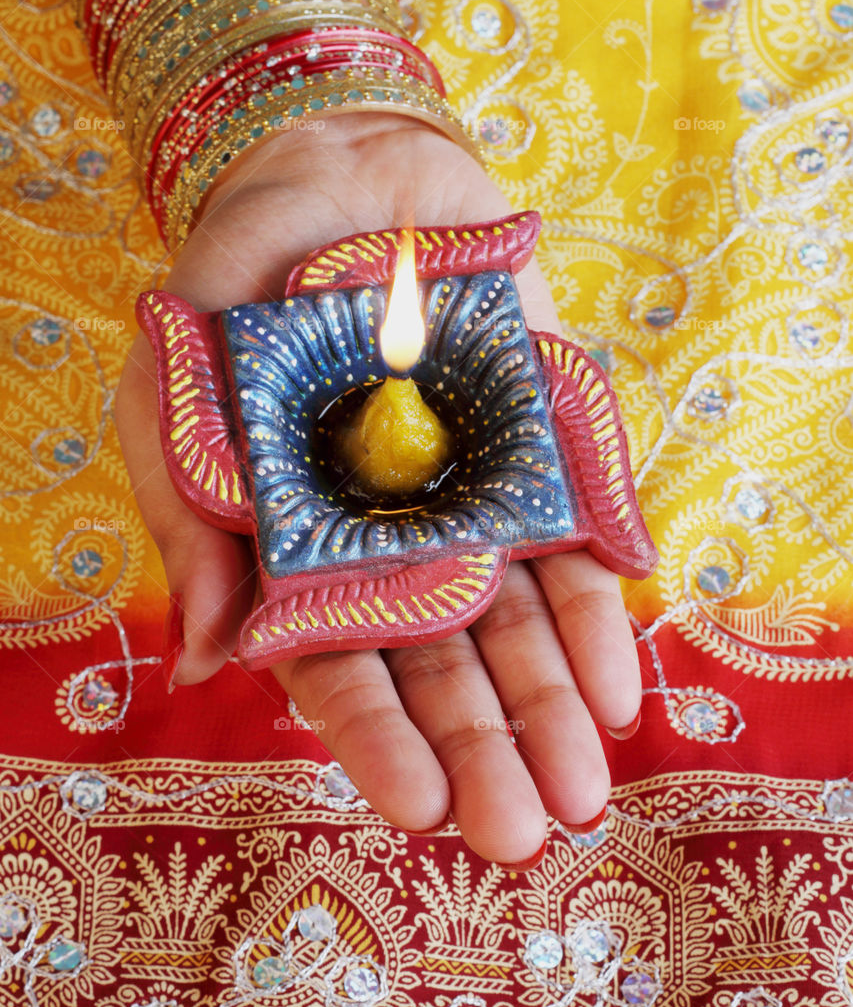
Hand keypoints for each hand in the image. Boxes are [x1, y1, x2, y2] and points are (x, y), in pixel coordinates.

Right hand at [115, 113, 641, 866]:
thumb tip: (199, 657)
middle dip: (480, 751)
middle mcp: (396, 549)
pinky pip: (578, 547)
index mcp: (302, 554)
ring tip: (583, 789)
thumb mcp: (178, 390)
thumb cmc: (236, 287)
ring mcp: (476, 507)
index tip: (417, 805)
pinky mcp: (545, 457)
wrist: (340, 173)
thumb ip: (191, 518)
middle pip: (442, 670)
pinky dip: (601, 615)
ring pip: (519, 628)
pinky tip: (618, 688)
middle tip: (516, 833)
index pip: (337, 667)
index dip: (375, 737)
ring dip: (551, 708)